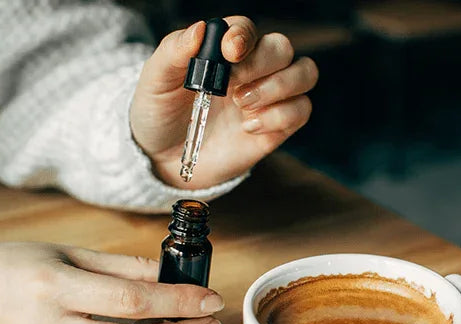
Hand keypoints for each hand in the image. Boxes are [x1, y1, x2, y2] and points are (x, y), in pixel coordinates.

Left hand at [130, 16, 318, 189]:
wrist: (165, 159)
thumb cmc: (160, 113)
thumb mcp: (155, 80)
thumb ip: (174, 51)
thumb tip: (200, 29)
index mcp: (224, 50)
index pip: (247, 28)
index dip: (244, 36)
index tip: (230, 53)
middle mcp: (252, 69)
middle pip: (282, 47)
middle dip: (261, 64)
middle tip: (232, 87)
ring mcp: (269, 97)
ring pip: (304, 73)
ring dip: (277, 87)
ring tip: (241, 105)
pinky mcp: (279, 126)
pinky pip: (302, 110)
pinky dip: (279, 117)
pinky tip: (248, 128)